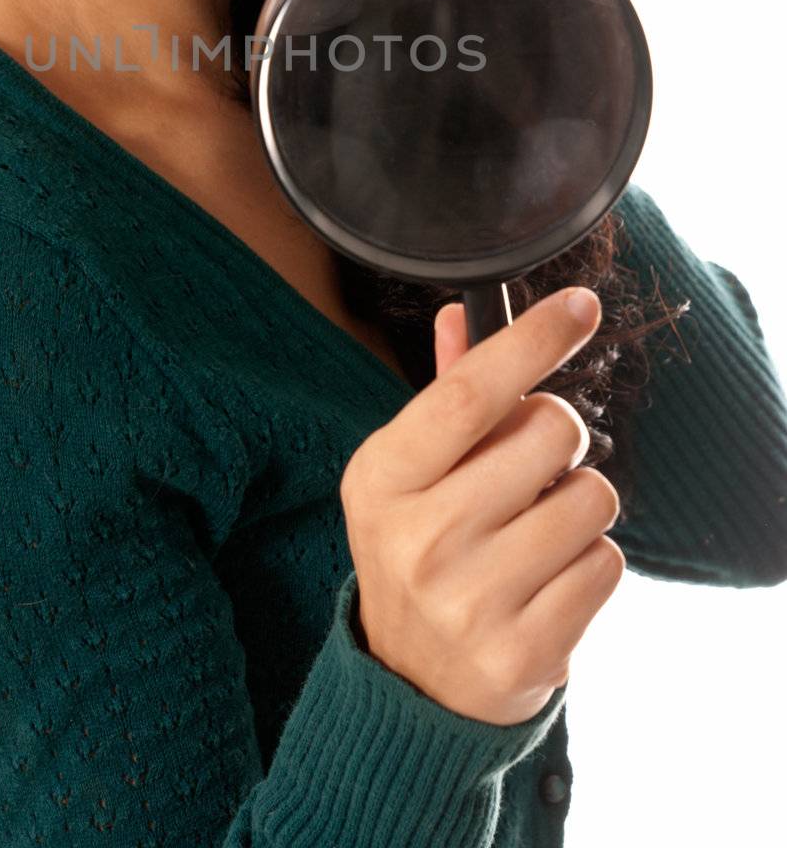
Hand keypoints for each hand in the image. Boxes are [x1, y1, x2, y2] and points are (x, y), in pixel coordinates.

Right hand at [340, 288, 624, 725]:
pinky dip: (591, 561)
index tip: (580, 305)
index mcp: (383, 477)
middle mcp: (421, 536)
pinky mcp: (523, 649)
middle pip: (550, 431)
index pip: (469, 391)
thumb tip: (463, 312)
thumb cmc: (421, 550)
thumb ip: (446, 394)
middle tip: (536, 463)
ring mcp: (471, 599)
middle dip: (563, 432)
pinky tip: (548, 579)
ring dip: (580, 502)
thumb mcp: (410, 473)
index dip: (531, 340)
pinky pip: (606, 563)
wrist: (411, 684)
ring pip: (592, 497)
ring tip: (539, 528)